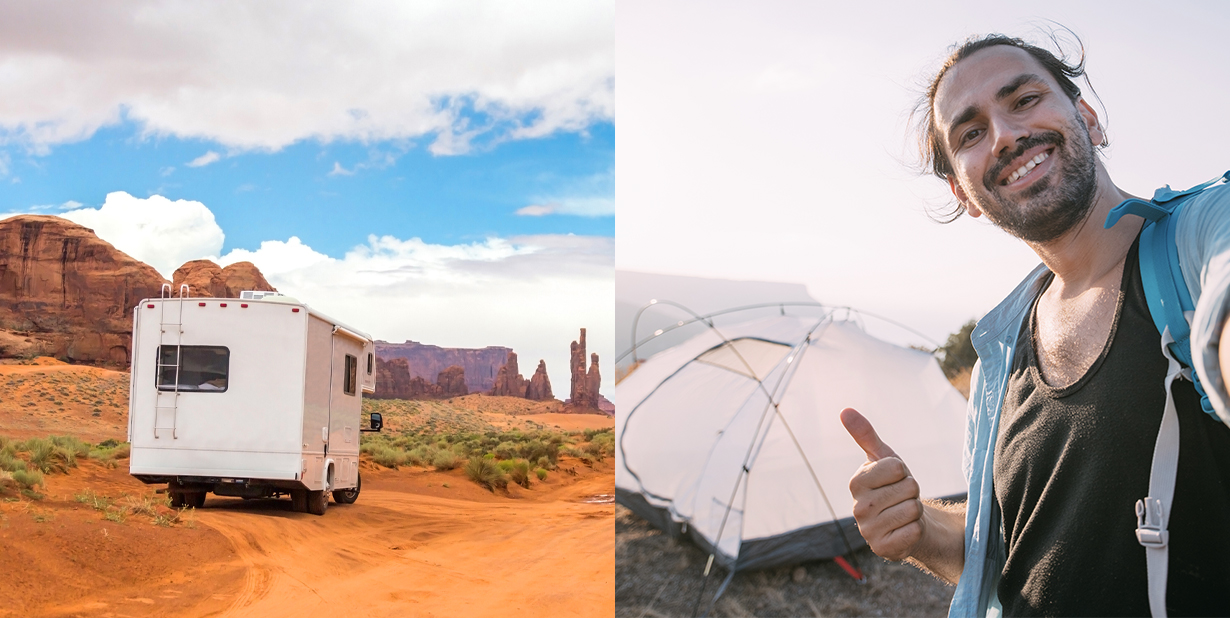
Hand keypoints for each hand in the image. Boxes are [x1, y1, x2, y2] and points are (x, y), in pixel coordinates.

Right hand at [841, 407, 924, 560]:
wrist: (905, 522)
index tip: (895, 479)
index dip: (904, 472)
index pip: (897, 467)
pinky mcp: (882, 549)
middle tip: (901, 499)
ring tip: (903, 513)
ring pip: (913, 509)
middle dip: (912, 492)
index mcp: (856, 482)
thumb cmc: (894, 487)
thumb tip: (845, 410)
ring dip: (915, 511)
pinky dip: (916, 530)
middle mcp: (858, 507)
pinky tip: (904, 530)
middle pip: (909, 488)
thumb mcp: (884, 459)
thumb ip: (865, 434)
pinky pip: (914, 531)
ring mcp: (868, 530)